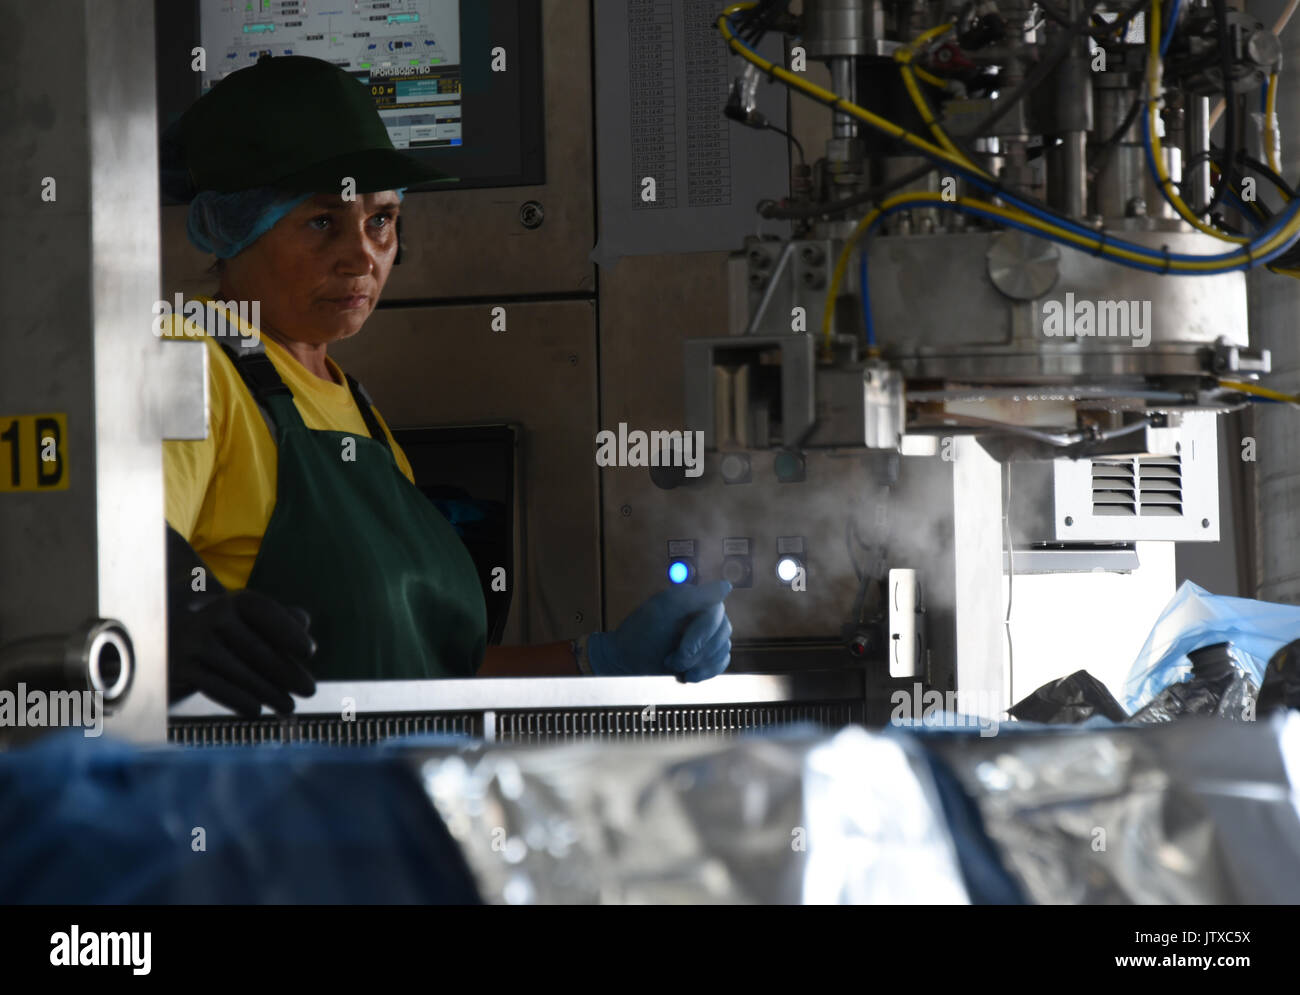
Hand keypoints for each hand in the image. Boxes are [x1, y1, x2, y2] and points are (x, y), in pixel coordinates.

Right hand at [166, 526, 316, 716]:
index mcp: (226, 599)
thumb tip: (304, 620)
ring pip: (238, 670)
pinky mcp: (176, 667)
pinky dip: (238, 699)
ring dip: (268, 691)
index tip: (311, 652)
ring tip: (290, 707)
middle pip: (255, 646)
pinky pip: (215, 686)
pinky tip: (257, 711)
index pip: (263, 611)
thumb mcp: (240, 623)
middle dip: (286, 671)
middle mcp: (206, 615)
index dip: (288, 630)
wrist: (156, 643)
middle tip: (310, 690)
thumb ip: (272, 619)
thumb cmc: (214, 633)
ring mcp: (189, 641)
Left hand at [588, 580, 732, 681]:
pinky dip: (705, 672)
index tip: (683, 648)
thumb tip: (726, 586)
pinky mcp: (708, 654)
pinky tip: (688, 675)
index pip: (716, 612)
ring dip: (698, 664)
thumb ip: (693, 597)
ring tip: (674, 665)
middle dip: (696, 653)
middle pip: (722, 633)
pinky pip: (722, 663)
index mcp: (694, 599)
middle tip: (672, 660)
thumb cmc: (640, 632)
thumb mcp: (663, 610)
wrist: (627, 660)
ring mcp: (708, 636)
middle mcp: (705, 615)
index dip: (702, 633)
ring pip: (723, 649)